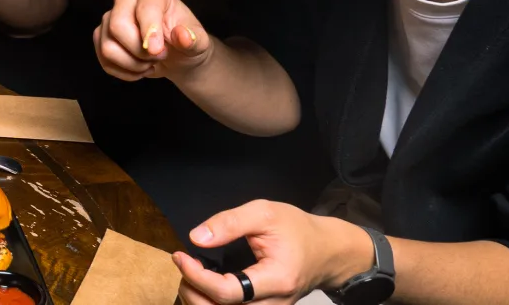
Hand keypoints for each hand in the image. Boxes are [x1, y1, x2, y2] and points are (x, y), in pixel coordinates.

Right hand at [94, 0, 213, 81]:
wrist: (176, 55)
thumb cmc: (186, 42)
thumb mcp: (199, 42)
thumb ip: (194, 39)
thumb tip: (183, 36)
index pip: (145, 7)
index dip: (149, 30)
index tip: (158, 51)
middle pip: (117, 25)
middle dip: (139, 50)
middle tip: (159, 56)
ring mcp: (109, 17)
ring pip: (108, 46)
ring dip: (132, 64)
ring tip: (150, 63)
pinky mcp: (101, 36)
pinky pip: (104, 59)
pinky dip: (124, 72)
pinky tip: (139, 68)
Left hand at [174, 201, 374, 304]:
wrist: (327, 251)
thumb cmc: (298, 230)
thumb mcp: (265, 213)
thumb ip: (230, 222)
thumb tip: (197, 238)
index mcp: (276, 280)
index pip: (227, 292)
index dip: (197, 277)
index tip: (181, 255)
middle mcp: (274, 304)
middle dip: (192, 291)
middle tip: (183, 265)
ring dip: (199, 299)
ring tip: (191, 274)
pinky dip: (212, 302)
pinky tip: (204, 284)